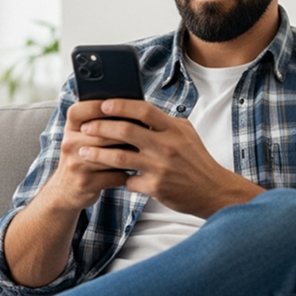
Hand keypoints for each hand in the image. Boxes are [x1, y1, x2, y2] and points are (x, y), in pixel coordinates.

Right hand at [43, 99, 137, 212]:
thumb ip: (99, 123)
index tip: (124, 105)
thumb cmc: (82, 158)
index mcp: (70, 128)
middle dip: (128, 132)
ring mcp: (76, 164)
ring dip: (132, 153)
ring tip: (147, 150)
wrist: (64, 191)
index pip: (82, 110)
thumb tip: (132, 111)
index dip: (102, 106)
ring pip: (113, 155)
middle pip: (103, 133)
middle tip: (148, 130)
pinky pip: (116, 175)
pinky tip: (136, 171)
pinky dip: (129, 173)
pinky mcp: (86, 183)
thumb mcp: (82, 137)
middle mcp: (69, 144)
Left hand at [78, 99, 264, 217]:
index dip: (120, 105)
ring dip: (97, 153)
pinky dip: (117, 179)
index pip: (143, 110)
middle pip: (125, 130)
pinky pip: (128, 181)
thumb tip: (135, 108)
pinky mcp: (156, 187)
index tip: (102, 104)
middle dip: (100, 127)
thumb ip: (163, 122)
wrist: (213, 191)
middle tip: (84, 128)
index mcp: (173, 129)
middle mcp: (167, 146)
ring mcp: (161, 167)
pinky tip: (108, 177)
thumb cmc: (196, 159)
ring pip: (119, 157)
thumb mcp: (185, 134)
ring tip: (82, 151)